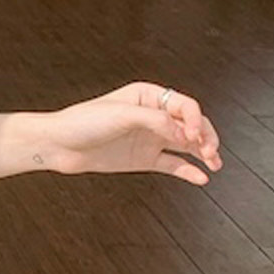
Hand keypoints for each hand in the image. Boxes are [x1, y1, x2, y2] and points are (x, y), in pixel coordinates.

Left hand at [43, 82, 222, 185]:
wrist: (58, 145)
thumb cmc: (83, 122)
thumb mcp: (121, 114)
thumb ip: (155, 121)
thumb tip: (183, 132)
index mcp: (148, 96)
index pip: (185, 105)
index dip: (195, 120)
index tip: (192, 136)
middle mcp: (152, 116)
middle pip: (191, 124)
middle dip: (205, 136)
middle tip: (210, 152)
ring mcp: (150, 138)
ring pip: (187, 145)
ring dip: (204, 152)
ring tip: (215, 164)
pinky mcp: (144, 159)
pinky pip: (174, 164)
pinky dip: (189, 170)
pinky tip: (201, 177)